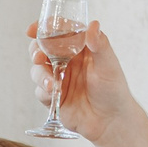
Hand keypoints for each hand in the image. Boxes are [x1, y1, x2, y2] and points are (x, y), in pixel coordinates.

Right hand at [25, 17, 135, 145]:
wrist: (110, 122)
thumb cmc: (114, 90)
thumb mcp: (109, 65)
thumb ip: (100, 44)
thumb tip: (93, 24)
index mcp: (80, 48)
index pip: (59, 32)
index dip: (44, 28)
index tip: (33, 29)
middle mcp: (67, 61)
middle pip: (42, 48)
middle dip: (35, 50)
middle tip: (38, 56)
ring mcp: (59, 78)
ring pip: (37, 69)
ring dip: (39, 74)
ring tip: (51, 84)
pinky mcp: (53, 96)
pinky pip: (39, 90)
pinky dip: (43, 91)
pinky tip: (54, 94)